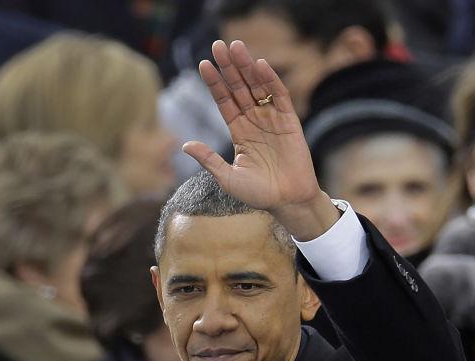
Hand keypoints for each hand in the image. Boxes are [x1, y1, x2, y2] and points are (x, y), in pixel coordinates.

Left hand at [183, 39, 338, 239]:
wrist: (288, 202)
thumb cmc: (259, 194)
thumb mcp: (227, 178)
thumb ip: (209, 160)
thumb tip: (184, 144)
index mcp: (239, 132)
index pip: (225, 102)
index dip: (215, 84)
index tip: (204, 65)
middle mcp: (255, 122)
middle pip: (239, 89)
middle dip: (229, 68)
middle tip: (218, 45)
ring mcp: (272, 120)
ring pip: (258, 87)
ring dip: (247, 67)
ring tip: (235, 47)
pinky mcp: (290, 122)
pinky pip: (279, 97)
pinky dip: (271, 80)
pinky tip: (259, 65)